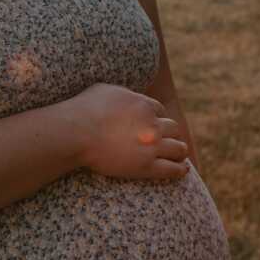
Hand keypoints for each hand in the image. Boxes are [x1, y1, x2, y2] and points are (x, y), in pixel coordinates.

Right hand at [70, 83, 191, 183]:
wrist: (76, 133)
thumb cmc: (84, 110)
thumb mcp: (105, 90)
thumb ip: (122, 93)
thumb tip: (125, 95)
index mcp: (143, 105)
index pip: (160, 110)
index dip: (158, 117)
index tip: (154, 124)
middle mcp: (152, 125)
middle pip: (173, 128)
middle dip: (171, 133)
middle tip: (169, 139)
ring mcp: (152, 146)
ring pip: (178, 148)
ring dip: (179, 150)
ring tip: (179, 154)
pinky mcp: (146, 167)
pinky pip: (172, 169)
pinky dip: (180, 169)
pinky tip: (182, 170)